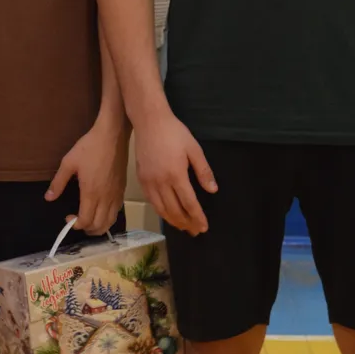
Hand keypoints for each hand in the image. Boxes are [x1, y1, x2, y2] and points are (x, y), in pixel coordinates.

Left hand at [45, 115, 128, 235]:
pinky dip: (109, 218)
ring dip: (99, 227)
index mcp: (91, 193)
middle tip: (77, 222)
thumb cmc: (90, 147)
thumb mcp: (69, 162)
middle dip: (86, 230)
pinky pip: (117, 211)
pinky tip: (101, 211)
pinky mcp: (122, 189)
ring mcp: (116, 194)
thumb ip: (58, 182)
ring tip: (89, 222)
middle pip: (99, 226)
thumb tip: (49, 198)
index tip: (67, 217)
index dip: (75, 224)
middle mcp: (106, 198)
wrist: (112, 135)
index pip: (85, 221)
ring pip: (110, 221)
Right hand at [135, 111, 216, 235]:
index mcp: (176, 175)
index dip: (197, 217)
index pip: (189, 203)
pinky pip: (152, 202)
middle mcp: (161, 182)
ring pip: (161, 210)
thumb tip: (212, 190)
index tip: (203, 227)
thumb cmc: (174, 132)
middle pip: (174, 211)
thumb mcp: (194, 149)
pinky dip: (161, 212)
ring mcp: (149, 182)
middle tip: (195, 231)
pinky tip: (168, 214)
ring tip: (183, 227)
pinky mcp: (141, 180)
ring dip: (173, 221)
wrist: (149, 121)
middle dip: (186, 223)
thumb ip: (203, 171)